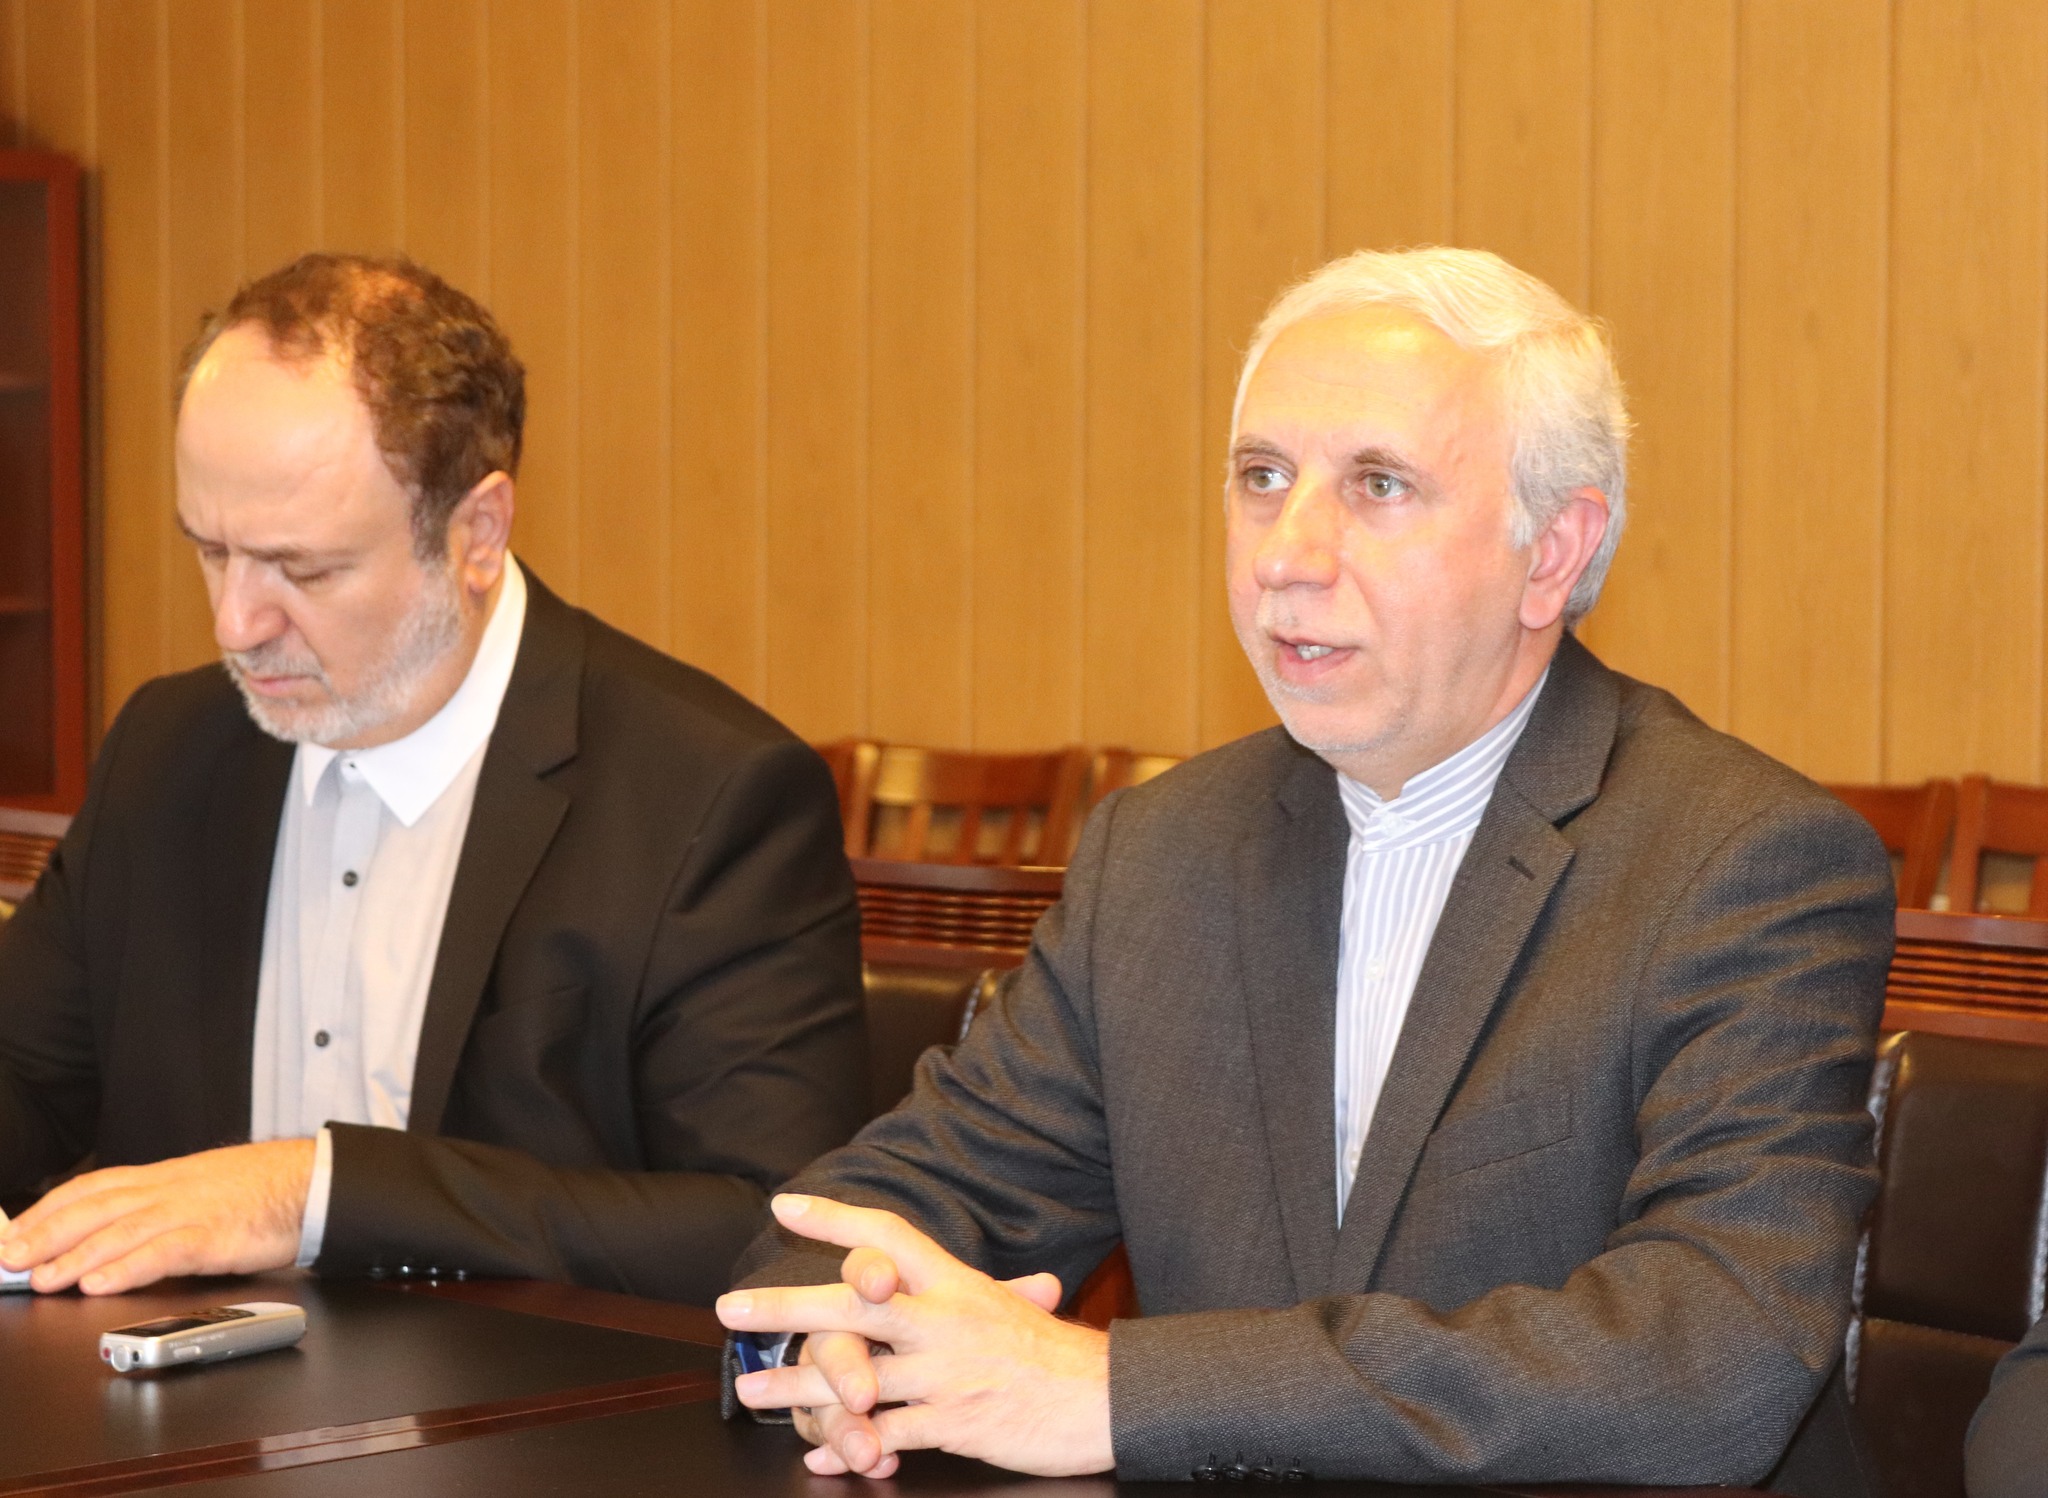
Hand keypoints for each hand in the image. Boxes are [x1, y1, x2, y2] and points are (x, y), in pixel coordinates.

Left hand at [0, 1139, 315, 1293]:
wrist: (314, 1181)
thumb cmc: (261, 1191)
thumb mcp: (202, 1190)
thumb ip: (161, 1208)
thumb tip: (116, 1233)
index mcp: (164, 1178)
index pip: (92, 1188)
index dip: (48, 1210)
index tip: (13, 1234)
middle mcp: (170, 1190)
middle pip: (96, 1208)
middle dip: (46, 1235)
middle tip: (9, 1260)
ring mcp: (193, 1211)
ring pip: (123, 1230)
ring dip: (76, 1255)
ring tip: (41, 1278)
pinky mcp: (217, 1236)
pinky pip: (166, 1252)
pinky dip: (129, 1268)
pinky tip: (101, 1284)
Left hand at [718, 1194, 1113, 1478]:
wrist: (1103, 1398)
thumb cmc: (1053, 1353)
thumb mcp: (1007, 1303)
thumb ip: (958, 1292)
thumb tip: (909, 1275)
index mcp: (955, 1283)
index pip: (886, 1236)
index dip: (834, 1219)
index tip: (784, 1207)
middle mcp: (945, 1319)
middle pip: (853, 1304)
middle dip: (785, 1306)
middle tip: (732, 1308)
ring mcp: (947, 1372)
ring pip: (857, 1377)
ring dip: (797, 1387)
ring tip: (754, 1387)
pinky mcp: (955, 1422)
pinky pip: (887, 1434)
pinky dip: (848, 1447)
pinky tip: (819, 1454)